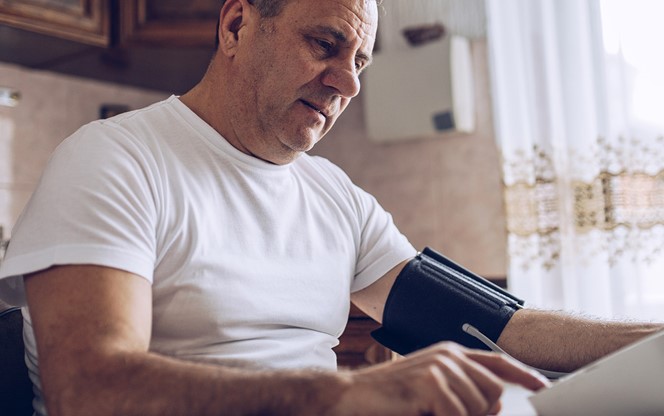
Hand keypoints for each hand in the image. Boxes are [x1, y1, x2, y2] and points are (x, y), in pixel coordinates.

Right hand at [333, 341, 548, 415]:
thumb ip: (464, 393)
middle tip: (448, 414)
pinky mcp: (430, 382)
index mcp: (450, 353)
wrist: (353, 396)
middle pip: (494, 389)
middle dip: (482, 412)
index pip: (497, 361)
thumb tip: (496, 404)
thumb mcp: (433, 392)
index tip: (544, 389)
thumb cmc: (393, 398)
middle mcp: (449, 355)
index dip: (524, 374)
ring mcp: (440, 366)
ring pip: (479, 406)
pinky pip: (458, 415)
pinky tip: (421, 413)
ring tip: (429, 412)